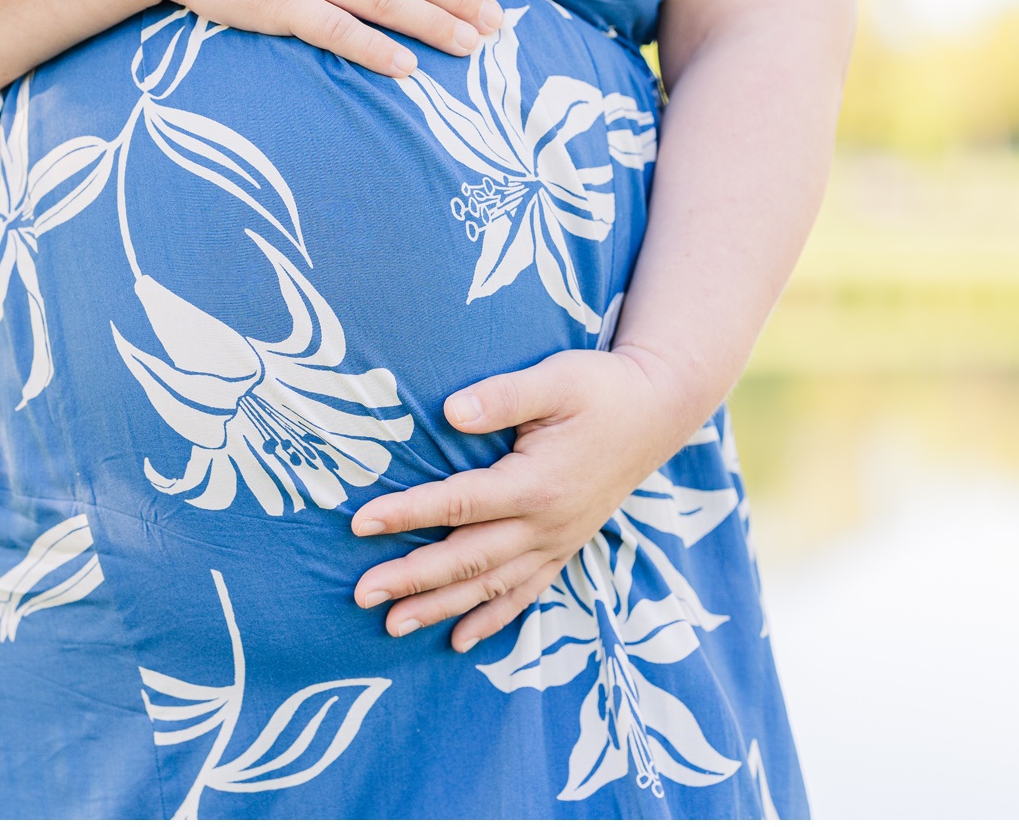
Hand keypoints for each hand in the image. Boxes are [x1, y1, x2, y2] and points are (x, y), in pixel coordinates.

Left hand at [349, 347, 704, 652]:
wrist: (658, 412)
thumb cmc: (602, 389)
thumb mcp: (556, 378)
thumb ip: (503, 396)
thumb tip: (450, 412)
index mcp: (537, 484)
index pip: (459, 502)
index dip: (407, 513)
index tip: (360, 522)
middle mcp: (546, 524)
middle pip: (467, 558)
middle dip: (411, 578)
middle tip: (362, 594)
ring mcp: (557, 542)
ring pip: (491, 586)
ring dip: (440, 608)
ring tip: (393, 626)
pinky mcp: (565, 547)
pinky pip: (525, 593)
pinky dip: (492, 619)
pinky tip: (458, 640)